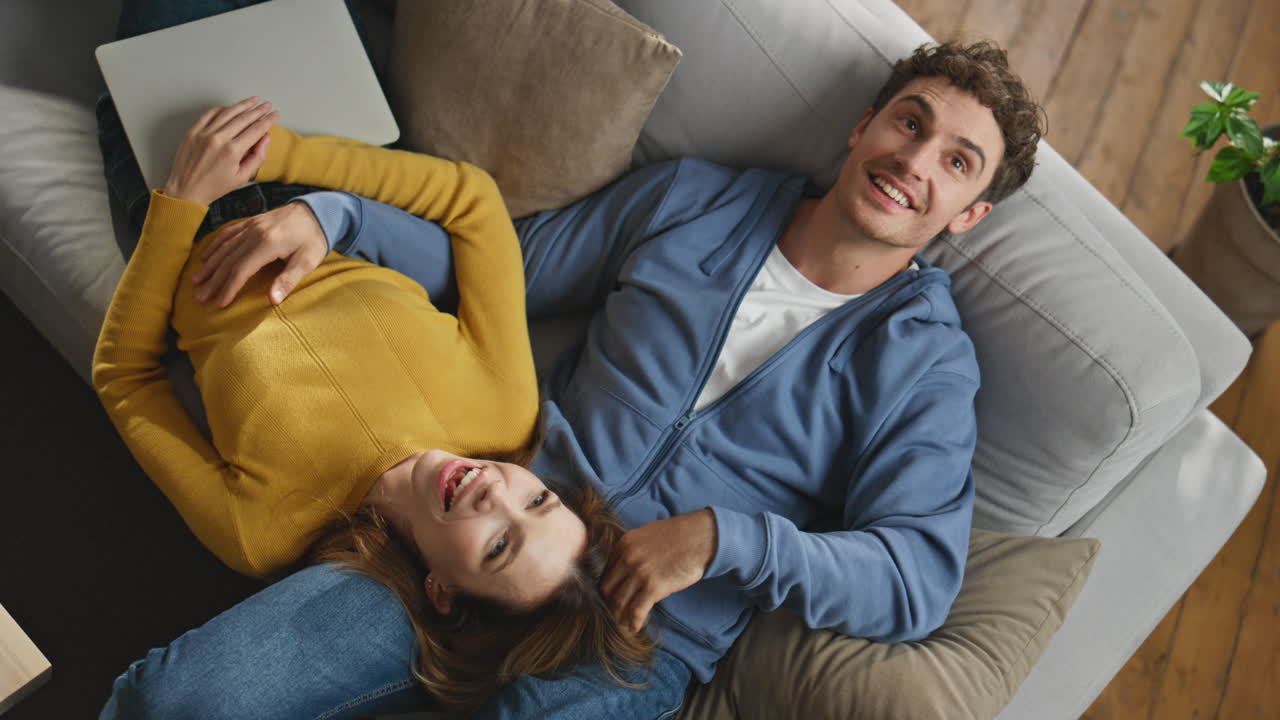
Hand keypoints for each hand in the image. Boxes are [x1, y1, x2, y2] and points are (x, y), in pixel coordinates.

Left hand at [163, 97, 278, 205]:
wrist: (187, 190)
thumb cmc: (214, 187)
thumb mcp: (242, 177)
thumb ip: (257, 157)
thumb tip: (265, 139)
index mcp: (233, 151)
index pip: (256, 129)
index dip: (268, 120)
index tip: (275, 115)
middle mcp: (218, 139)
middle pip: (244, 118)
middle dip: (258, 110)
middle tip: (267, 105)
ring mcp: (204, 133)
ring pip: (227, 112)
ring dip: (242, 105)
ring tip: (253, 100)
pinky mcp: (193, 132)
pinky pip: (209, 114)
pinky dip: (221, 108)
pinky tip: (229, 107)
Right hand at [192, 201, 327, 305]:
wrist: (317, 211)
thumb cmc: (314, 239)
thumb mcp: (308, 261)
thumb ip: (288, 280)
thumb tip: (272, 300)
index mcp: (268, 244)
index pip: (241, 270)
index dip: (229, 287)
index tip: (219, 303)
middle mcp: (254, 233)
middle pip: (228, 260)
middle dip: (214, 280)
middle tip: (200, 297)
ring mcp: (251, 225)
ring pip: (224, 247)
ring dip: (209, 265)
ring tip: (196, 280)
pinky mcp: (251, 221)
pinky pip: (228, 233)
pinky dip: (214, 245)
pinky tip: (205, 256)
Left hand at [601, 509, 717, 632]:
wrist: (700, 536)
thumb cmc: (679, 535)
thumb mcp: (647, 535)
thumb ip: (633, 551)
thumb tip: (627, 569)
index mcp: (624, 544)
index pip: (606, 572)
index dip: (609, 588)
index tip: (612, 597)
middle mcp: (627, 558)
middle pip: (608, 589)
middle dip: (610, 604)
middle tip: (615, 613)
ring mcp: (639, 573)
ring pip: (619, 602)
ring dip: (619, 616)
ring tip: (624, 623)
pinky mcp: (654, 587)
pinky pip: (636, 610)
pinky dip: (634, 622)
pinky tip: (635, 627)